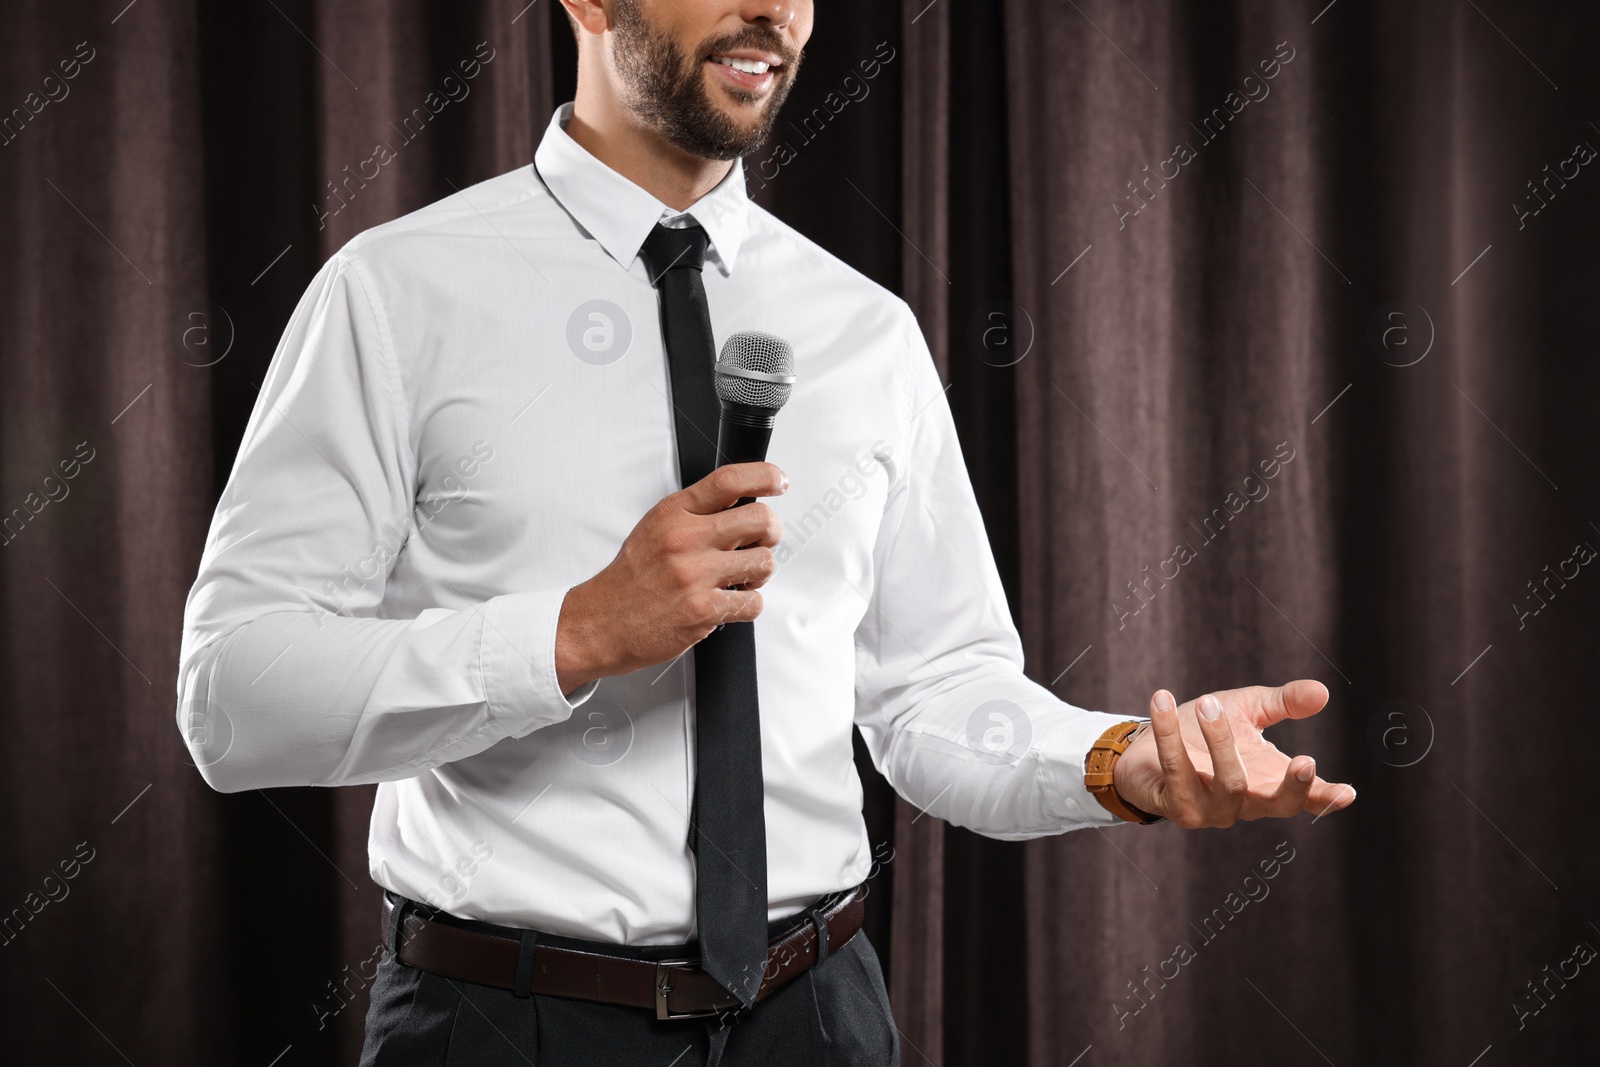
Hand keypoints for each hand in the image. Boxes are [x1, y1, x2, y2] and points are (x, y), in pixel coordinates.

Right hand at [554, 462, 785, 692]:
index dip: (765, 476)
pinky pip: (753, 602)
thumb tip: (742, 503)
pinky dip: (748, 604)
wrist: (600, 622)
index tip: (778, 482)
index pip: (729, 480)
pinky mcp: (702, 610)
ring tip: (739, 578)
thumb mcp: (655, 528)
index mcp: (674, 513)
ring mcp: (695, 575)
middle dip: (770, 532)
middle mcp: (685, 539)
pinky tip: (729, 602)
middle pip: (761, 519)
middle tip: (759, 542)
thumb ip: (695, 513)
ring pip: (764, 562)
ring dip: (759, 572)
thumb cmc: (632, 578)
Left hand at [1110, 681, 1355, 826]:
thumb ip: (1283, 703)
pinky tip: (1161, 701)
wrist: (1145, 748)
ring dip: (1220, 740)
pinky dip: (1169, 734)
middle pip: (1277, 804)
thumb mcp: (1246, 710)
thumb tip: (1322, 692)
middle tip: (1306, 759)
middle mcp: (1245, 804)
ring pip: (1229, 783)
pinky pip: (1176, 770)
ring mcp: (1211, 811)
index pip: (1304, 797)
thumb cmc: (1201, 731)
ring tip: (1209, 701)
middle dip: (1292, 786)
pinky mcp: (1176, 807)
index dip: (1325, 797)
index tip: (1348, 793)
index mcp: (1268, 783)